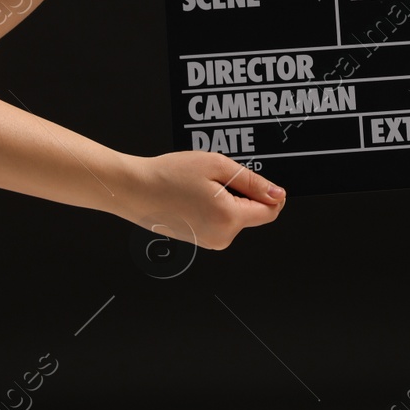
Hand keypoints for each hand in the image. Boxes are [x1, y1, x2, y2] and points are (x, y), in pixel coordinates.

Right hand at [116, 151, 285, 250]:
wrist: (132, 188)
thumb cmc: (168, 175)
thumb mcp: (218, 167)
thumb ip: (253, 183)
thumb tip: (278, 194)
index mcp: (228, 219)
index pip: (270, 212)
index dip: (271, 194)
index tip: (259, 181)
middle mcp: (221, 237)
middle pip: (254, 215)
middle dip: (245, 194)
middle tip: (218, 179)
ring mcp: (209, 242)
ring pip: (236, 217)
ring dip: (229, 200)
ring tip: (201, 187)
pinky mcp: (200, 240)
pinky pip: (220, 222)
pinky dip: (216, 207)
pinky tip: (195, 196)